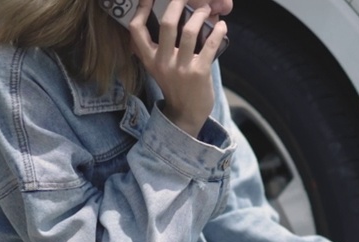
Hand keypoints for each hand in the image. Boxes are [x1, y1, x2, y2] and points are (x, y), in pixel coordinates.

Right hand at [126, 0, 227, 135]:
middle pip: (166, 24)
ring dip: (200, 16)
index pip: (136, 30)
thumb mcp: (160, 67)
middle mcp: (162, 62)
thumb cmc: (176, 85)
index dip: (140, 9)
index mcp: (149, 59)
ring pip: (188, 32)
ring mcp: (180, 68)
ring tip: (207, 10)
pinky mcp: (199, 73)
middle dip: (177, 4)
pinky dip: (217, 32)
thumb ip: (161, 46)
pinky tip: (222, 26)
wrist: (186, 114)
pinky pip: (209, 46)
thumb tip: (179, 16)